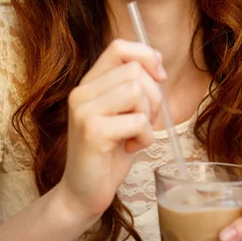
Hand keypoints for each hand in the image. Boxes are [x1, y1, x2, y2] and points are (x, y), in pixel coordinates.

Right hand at [59, 39, 165, 221]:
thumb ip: (132, 87)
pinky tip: (132, 148)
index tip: (159, 77)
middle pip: (134, 71)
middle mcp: (82, 92)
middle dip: (153, 96)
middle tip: (144, 121)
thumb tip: (157, 65)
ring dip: (148, 116)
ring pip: (137, 91)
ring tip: (137, 134)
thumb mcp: (121, 113)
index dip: (146, 56)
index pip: (119, 47)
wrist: (83, 193)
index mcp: (89, 83)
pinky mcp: (93, 131)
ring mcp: (85, 110)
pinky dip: (146, 137)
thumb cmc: (108, 153)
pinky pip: (137, 121)